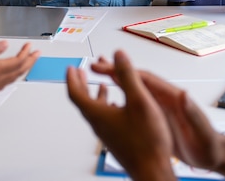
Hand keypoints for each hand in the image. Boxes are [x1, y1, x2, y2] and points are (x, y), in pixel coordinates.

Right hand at [0, 41, 39, 97]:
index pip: (17, 62)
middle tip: (36, 54)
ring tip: (28, 60)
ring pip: (14, 77)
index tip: (30, 46)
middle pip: (19, 71)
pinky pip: (7, 81)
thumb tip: (5, 45)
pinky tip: (13, 71)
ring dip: (23, 68)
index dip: (26, 53)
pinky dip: (14, 74)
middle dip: (30, 61)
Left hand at [67, 51, 175, 180]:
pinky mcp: (116, 139)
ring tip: (101, 85)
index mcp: (98, 114)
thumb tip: (118, 54)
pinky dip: (108, 106)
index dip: (72, 78)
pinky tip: (119, 106)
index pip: (75, 93)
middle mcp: (99, 124)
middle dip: (80, 84)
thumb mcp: (139, 100)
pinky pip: (106, 119)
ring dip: (95, 95)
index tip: (71, 68)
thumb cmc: (147, 141)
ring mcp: (107, 133)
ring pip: (95, 110)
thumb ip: (128, 75)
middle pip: (83, 101)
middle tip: (79, 73)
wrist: (153, 171)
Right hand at [90, 55, 223, 171]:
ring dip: (117, 81)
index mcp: (173, 98)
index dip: (126, 71)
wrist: (213, 156)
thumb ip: (193, 113)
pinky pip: (135, 106)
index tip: (108, 65)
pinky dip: (122, 99)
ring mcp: (160, 109)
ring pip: (134, 91)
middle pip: (137, 81)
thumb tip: (185, 94)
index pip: (146, 79)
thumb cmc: (208, 144)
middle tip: (97, 66)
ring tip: (99, 76)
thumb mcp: (202, 130)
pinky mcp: (157, 119)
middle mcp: (165, 100)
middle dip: (117, 72)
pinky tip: (113, 102)